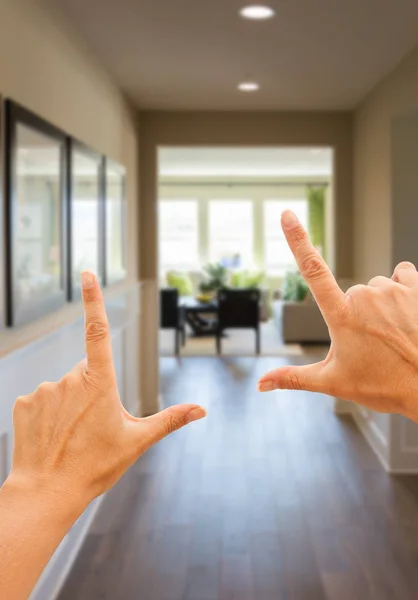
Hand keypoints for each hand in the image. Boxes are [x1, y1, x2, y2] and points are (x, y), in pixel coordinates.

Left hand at [8, 272, 205, 514]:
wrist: (47, 493)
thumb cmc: (95, 467)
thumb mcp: (137, 442)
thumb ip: (170, 420)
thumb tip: (201, 410)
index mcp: (99, 383)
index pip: (98, 330)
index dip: (94, 299)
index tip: (88, 273)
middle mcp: (69, 379)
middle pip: (86, 374)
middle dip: (92, 393)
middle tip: (92, 429)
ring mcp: (44, 390)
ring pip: (64, 389)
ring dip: (70, 406)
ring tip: (71, 438)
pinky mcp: (24, 403)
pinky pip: (42, 401)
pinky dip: (49, 415)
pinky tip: (51, 438)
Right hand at [258, 211, 417, 421]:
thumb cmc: (384, 386)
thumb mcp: (333, 383)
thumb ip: (293, 378)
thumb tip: (261, 384)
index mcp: (340, 315)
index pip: (311, 271)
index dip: (297, 240)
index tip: (287, 215)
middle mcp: (364, 296)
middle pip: (352, 292)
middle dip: (356, 312)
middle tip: (370, 342)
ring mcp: (392, 289)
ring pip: (377, 286)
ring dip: (380, 303)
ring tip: (392, 333)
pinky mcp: (416, 287)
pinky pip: (402, 273)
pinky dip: (401, 288)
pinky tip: (407, 311)